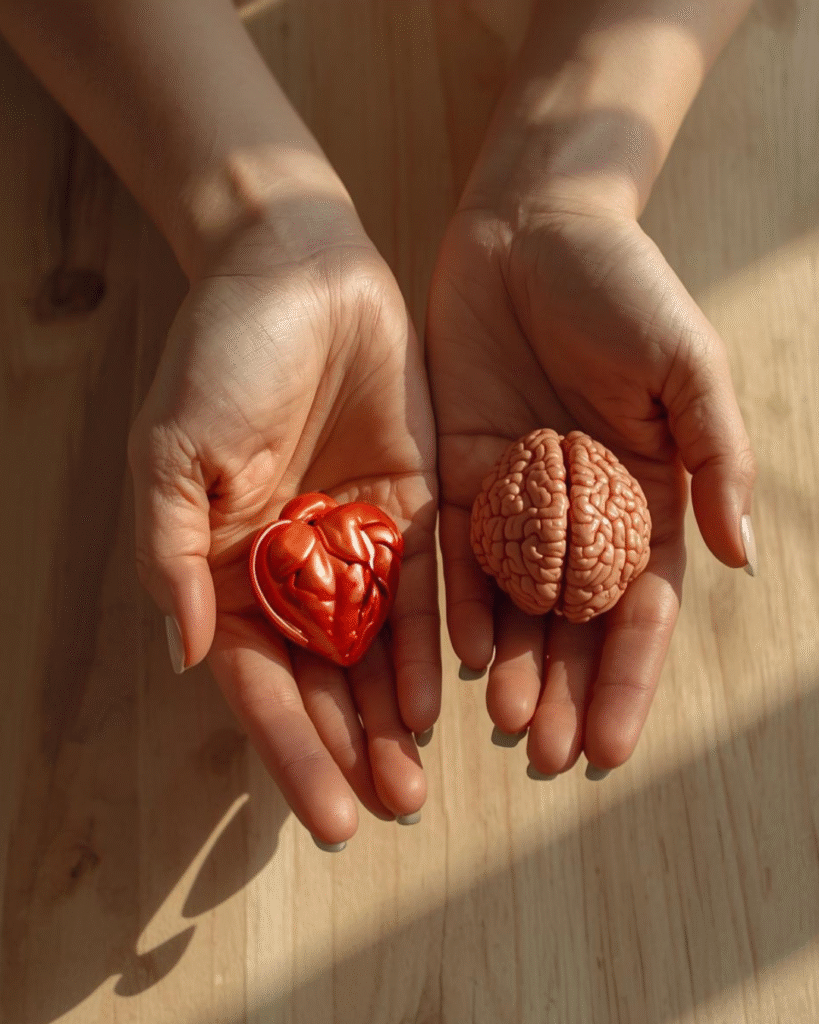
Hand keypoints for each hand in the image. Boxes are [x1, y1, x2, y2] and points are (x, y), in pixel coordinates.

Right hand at [128, 202, 439, 845]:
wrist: (297, 269)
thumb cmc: (220, 353)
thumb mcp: (172, 450)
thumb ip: (171, 553)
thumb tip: (188, 655)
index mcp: (224, 564)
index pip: (256, 679)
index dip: (289, 747)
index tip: (324, 816)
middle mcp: (291, 566)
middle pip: (321, 679)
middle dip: (349, 747)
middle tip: (387, 810)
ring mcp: (354, 540)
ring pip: (376, 648)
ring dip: (394, 715)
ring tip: (417, 780)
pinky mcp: (413, 506)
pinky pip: (426, 586)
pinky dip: (434, 642)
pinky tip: (447, 695)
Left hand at [426, 196, 755, 773]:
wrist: (530, 228)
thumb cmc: (623, 287)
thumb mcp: (687, 365)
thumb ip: (716, 460)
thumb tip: (741, 558)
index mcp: (650, 494)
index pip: (641, 609)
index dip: (627, 678)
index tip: (608, 746)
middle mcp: (584, 510)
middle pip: (574, 622)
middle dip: (563, 689)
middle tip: (543, 754)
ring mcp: (520, 499)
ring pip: (515, 601)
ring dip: (509, 663)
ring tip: (498, 721)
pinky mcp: (460, 473)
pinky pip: (456, 551)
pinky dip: (456, 601)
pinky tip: (451, 652)